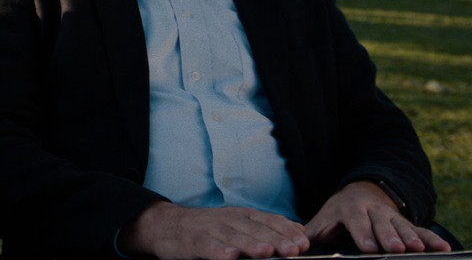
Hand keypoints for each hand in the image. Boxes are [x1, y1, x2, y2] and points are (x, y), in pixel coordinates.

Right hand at [119, 200, 309, 259]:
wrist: (167, 225)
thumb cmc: (208, 228)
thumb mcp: (239, 223)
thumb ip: (266, 227)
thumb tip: (299, 230)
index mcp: (242, 215)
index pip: (268, 220)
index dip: (285, 230)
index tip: (304, 242)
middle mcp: (228, 219)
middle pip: (254, 228)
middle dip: (275, 238)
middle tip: (293, 249)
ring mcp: (209, 229)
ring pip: (233, 236)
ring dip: (250, 244)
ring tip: (267, 251)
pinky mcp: (192, 241)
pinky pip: (207, 246)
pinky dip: (218, 251)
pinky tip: (230, 257)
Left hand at [304, 181, 451, 254]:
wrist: (362, 192)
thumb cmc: (338, 213)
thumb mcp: (323, 219)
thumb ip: (311, 233)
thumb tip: (293, 247)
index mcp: (351, 209)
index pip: (357, 222)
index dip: (363, 234)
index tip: (369, 248)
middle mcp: (374, 211)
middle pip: (383, 225)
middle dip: (390, 237)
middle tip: (397, 249)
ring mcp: (392, 217)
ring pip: (403, 228)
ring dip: (412, 239)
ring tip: (419, 250)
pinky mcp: (406, 223)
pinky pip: (421, 230)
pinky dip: (432, 239)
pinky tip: (443, 249)